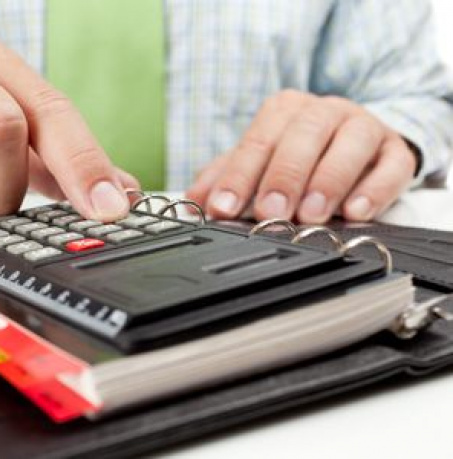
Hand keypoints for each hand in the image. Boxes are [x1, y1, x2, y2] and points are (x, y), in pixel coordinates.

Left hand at [187, 90, 417, 223]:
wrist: (358, 142)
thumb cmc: (301, 153)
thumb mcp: (259, 162)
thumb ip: (226, 177)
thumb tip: (193, 200)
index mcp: (285, 111)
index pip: (258, 140)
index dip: (239, 175)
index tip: (223, 207)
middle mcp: (325, 112)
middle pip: (304, 135)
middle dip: (284, 176)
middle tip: (270, 212)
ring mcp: (364, 128)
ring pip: (351, 143)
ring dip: (329, 180)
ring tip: (311, 215)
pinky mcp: (397, 151)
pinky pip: (393, 166)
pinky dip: (375, 189)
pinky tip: (356, 211)